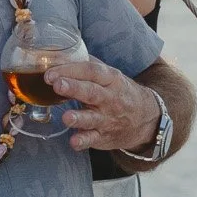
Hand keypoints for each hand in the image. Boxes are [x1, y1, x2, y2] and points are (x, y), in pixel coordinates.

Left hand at [44, 56, 160, 154]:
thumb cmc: (119, 92)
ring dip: (78, 118)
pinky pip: (94, 139)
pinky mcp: (104, 136)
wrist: (145, 118)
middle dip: (73, 88)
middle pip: (91, 92)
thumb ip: (87, 65)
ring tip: (66, 117)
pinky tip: (74, 142)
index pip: (91, 71)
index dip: (70, 70)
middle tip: (57, 85)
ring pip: (92, 118)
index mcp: (110, 79)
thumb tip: (61, 54)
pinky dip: (84, 141)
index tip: (50, 74)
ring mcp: (107, 119)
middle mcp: (110, 99)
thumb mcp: (110, 75)